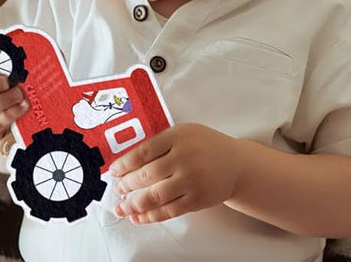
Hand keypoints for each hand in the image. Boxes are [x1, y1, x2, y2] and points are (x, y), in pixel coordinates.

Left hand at [109, 123, 243, 223]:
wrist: (236, 164)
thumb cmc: (205, 146)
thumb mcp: (183, 133)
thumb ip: (160, 142)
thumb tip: (129, 160)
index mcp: (177, 137)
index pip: (143, 151)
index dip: (124, 164)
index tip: (113, 171)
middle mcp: (183, 158)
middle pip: (146, 174)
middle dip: (126, 184)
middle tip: (117, 189)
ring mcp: (191, 180)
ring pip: (155, 195)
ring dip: (134, 204)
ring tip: (121, 207)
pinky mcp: (197, 199)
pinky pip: (169, 210)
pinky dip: (151, 216)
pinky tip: (139, 217)